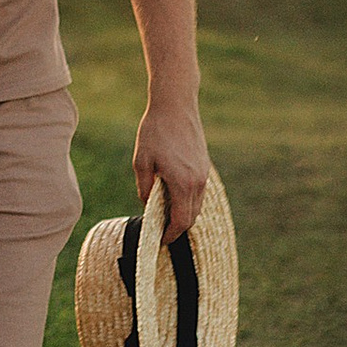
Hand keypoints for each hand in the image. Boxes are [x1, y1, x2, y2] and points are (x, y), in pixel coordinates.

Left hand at [133, 101, 210, 244]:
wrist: (175, 106)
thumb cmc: (155, 132)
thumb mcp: (141, 161)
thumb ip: (144, 187)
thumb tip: (147, 205)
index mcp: (182, 183)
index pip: (181, 220)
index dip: (171, 234)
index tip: (161, 240)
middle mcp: (198, 182)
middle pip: (192, 216)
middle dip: (178, 228)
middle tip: (162, 231)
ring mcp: (204, 174)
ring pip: (198, 205)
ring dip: (184, 214)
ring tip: (166, 216)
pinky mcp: (204, 166)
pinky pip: (199, 192)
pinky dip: (189, 200)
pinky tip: (174, 197)